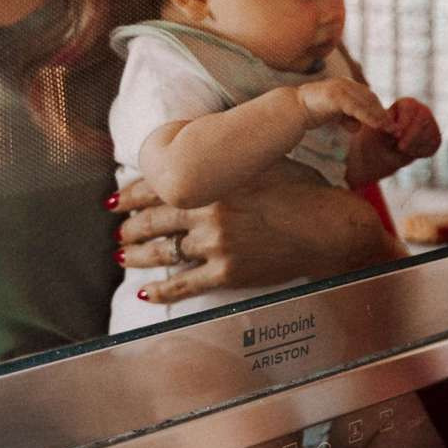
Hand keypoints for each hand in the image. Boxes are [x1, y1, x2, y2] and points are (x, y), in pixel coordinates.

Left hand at [113, 169, 392, 305]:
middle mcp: (208, 212)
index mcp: (214, 180)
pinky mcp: (228, 273)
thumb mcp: (265, 161)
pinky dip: (162, 291)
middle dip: (131, 225)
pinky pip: (184, 285)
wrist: (330, 228)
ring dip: (137, 255)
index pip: (158, 186)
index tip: (117, 197)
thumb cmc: (305, 190)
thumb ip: (230, 161)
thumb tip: (207, 155)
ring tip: (123, 255)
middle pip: (154, 220)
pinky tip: (146, 293)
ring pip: (163, 252)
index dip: (132, 193)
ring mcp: (216, 245)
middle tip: (119, 228)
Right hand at [295, 77, 387, 131]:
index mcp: (347, 85)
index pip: (369, 97)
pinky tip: (375, 126)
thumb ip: (347, 117)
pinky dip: (367, 117)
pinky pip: (356, 108)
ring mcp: (341, 87)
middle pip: (371, 99)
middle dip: (382, 114)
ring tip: (387, 128)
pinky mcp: (336, 95)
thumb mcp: (335, 114)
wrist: (294, 109)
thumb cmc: (313, 111)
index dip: (379, 110)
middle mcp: (346, 83)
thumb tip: (356, 127)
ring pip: (366, 103)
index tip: (389, 123)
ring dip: (378, 116)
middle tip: (393, 128)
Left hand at [349, 98, 442, 183]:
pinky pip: (433, 144)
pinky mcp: (435, 138)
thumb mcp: (377, 129)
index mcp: (407, 104)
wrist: (384, 153)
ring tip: (400, 148)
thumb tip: (393, 129)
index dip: (404, 121)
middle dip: (411, 135)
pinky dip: (420, 151)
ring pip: (429, 132)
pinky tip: (409, 152)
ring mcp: (431, 124)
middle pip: (424, 118)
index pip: (410, 107)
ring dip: (413, 145)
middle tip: (400, 147)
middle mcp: (422, 110)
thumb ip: (384, 125)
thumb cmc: (378, 137)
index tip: (396, 135)